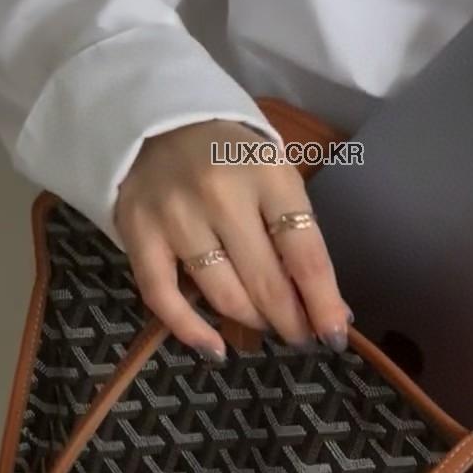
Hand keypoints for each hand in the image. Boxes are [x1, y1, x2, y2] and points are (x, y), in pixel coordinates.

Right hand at [114, 119, 350, 361]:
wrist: (157, 123)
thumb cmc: (231, 158)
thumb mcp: (276, 179)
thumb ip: (299, 237)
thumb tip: (330, 311)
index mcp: (267, 174)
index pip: (305, 255)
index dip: (323, 304)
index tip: (334, 336)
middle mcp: (221, 194)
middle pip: (266, 282)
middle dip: (290, 321)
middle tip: (300, 336)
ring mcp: (176, 215)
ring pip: (224, 295)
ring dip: (252, 321)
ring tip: (265, 324)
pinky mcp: (138, 233)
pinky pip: (164, 298)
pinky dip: (192, 332)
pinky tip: (215, 350)